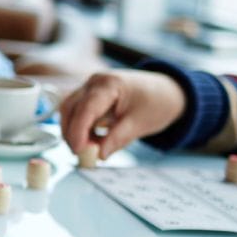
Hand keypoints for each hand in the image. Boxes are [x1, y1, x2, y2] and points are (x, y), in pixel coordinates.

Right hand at [59, 69, 186, 159]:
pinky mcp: (90, 94)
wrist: (166, 91)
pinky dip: (80, 127)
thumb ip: (118, 139)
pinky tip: (92, 139)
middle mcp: (95, 82)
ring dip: (73, 130)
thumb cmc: (156, 103)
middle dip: (71, 132)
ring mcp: (91, 87)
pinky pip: (78, 111)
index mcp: (110, 84)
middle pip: (71, 107)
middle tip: (80, 154)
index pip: (86, 108)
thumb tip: (99, 155)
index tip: (78, 150)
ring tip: (89, 148)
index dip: (78, 131)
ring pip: (70, 109)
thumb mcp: (140, 124)